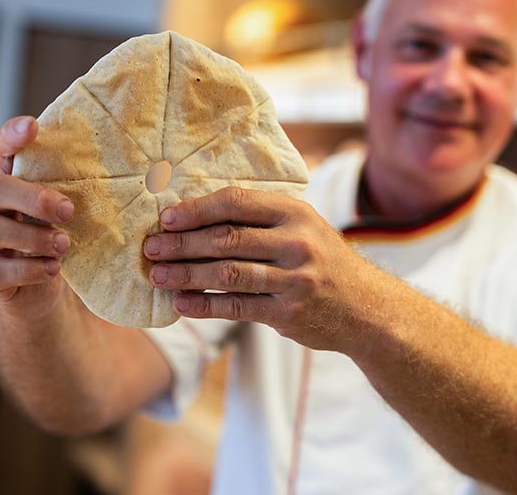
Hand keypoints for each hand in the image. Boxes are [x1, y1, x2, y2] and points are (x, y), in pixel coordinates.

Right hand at [0, 116, 74, 313]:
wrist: (43, 297)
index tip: (32, 126)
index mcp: (16, 184)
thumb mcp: (74, 212)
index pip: (0, 149)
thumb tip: (152, 169)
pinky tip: (53, 269)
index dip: (11, 135)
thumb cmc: (62, 242)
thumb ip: (89, 189)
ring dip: (33, 237)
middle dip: (34, 197)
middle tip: (69, 211)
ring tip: (64, 244)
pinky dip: (28, 270)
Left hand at [143, 187, 377, 352]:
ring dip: (186, 275)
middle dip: (182, 244)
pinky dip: (204, 305)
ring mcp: (294, 280)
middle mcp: (297, 242)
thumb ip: (262, 218)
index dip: (197, 209)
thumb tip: (196, 214)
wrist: (366, 308)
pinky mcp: (288, 313)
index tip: (166, 218)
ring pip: (227, 274)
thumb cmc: (323, 261)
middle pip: (226, 238)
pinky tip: (181, 303)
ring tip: (158, 276)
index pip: (237, 202)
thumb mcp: (304, 227)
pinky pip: (236, 307)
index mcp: (296, 213)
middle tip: (151, 248)